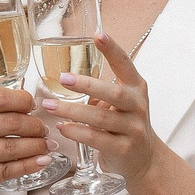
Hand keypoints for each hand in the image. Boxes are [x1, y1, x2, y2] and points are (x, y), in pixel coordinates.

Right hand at [0, 87, 51, 194]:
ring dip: (37, 145)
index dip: (22, 100)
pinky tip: (41, 161)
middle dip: (34, 124)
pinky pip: (9, 170)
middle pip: (11, 120)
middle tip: (43, 127)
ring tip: (46, 144)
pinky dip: (30, 165)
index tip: (32, 104)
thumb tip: (14, 104)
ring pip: (13, 145)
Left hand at [41, 33, 173, 187]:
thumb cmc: (126, 126)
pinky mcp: (124, 149)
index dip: (113, 49)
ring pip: (100, 119)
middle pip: (113, 93)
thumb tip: (68, 81)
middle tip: (64, 78)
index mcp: (136, 88)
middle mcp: (137, 106)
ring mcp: (133, 129)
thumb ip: (101, 91)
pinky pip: (97, 139)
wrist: (144, 159)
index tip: (99, 35)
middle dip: (87, 85)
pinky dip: (77, 132)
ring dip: (72, 111)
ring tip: (50, 106)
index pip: (125, 64)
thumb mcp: (121, 103)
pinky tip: (63, 127)